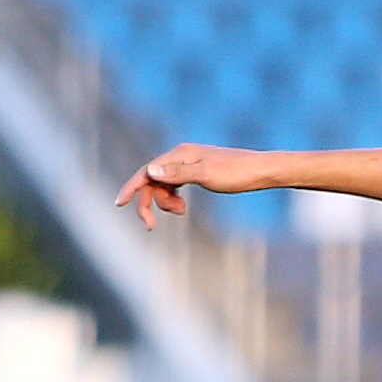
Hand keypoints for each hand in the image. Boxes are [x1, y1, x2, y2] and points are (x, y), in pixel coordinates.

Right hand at [115, 145, 266, 228]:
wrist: (262, 171)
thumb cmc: (237, 173)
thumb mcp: (206, 175)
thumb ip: (178, 174)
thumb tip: (149, 171)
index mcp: (179, 155)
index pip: (146, 171)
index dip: (131, 187)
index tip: (119, 204)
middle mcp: (181, 156)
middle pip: (153, 180)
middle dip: (150, 202)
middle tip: (151, 227)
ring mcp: (189, 164)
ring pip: (165, 185)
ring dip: (166, 202)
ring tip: (182, 211)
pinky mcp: (198, 172)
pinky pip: (176, 185)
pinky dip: (174, 197)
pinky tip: (182, 207)